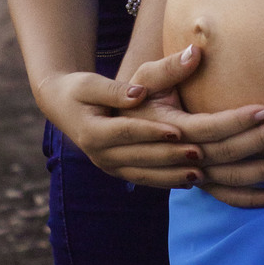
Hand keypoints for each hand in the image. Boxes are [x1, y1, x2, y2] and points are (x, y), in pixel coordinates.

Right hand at [40, 69, 203, 189]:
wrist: (62, 107)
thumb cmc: (80, 89)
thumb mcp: (91, 83)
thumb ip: (116, 89)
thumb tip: (139, 93)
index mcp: (92, 132)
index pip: (126, 132)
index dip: (152, 132)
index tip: (178, 130)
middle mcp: (99, 155)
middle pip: (140, 157)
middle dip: (170, 157)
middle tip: (200, 153)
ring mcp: (108, 166)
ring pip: (144, 175)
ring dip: (173, 175)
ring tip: (201, 173)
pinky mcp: (117, 171)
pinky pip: (144, 179)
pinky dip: (166, 181)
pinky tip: (190, 181)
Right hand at [124, 45, 263, 207]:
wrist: (108, 132)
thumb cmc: (131, 98)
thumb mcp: (144, 79)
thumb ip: (170, 67)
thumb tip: (195, 50)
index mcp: (166, 128)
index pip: (208, 127)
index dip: (236, 120)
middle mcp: (175, 156)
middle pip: (222, 153)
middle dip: (257, 141)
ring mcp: (183, 174)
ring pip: (226, 179)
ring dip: (259, 172)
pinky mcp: (191, 183)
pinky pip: (221, 196)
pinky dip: (247, 200)